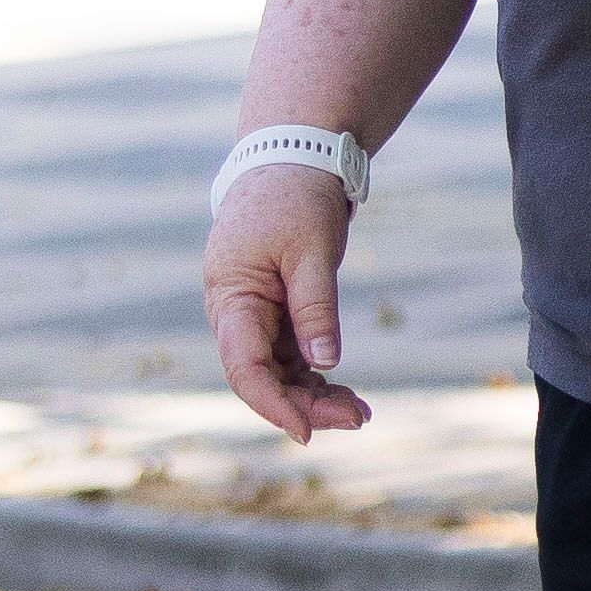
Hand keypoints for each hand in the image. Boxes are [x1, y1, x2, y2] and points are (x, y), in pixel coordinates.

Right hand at [205, 181, 373, 446]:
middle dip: (304, 405)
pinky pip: (290, 357)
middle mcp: (235, 314)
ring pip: (278, 373)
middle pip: (262, 377)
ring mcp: (255, 316)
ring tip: (360, 413)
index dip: (272, 403)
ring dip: (314, 396)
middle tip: (357, 419)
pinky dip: (316, 377)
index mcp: (231, 297)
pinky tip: (347, 394)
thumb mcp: (311, 250)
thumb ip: (316, 306)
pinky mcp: (275, 314)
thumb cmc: (295, 198)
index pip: (244, 366)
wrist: (292, 159)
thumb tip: (324, 363)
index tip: (306, 431)